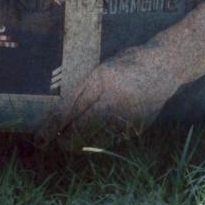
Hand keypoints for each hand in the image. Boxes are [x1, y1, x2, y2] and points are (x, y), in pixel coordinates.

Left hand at [54, 42, 179, 136]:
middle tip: (49, 141)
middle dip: (62, 138)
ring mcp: (127, 116)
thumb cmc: (128, 63)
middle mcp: (114, 99)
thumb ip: (86, 88)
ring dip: (78, 140)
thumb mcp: (103, 68)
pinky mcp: (136, 128)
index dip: (52, 125)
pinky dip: (98, 138)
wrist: (165, 67)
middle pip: (80, 128)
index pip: (71, 107)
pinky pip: (110, 139)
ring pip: (94, 138)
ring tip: (68, 138)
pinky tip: (93, 133)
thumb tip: (60, 111)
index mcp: (102, 78)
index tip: (39, 136)